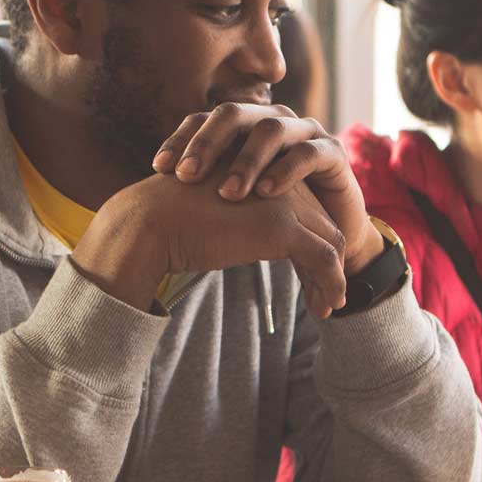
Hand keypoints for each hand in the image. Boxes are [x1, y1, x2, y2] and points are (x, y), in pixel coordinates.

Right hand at [74, 168, 349, 316]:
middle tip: (327, 299)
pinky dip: (332, 284)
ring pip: (329, 241)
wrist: (149, 224)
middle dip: (329, 265)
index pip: (306, 209)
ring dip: (332, 279)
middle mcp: (278, 179)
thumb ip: (234, 220)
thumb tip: (234, 239)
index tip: (309, 277)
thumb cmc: (169, 223)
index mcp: (264, 173)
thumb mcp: (212, 214)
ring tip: (326, 308)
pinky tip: (326, 308)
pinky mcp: (281, 226)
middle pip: (323, 224)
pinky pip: (323, 259)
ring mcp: (282, 201)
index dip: (312, 244)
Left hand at [151, 104, 381, 273]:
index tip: (159, 168)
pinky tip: (267, 193)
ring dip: (246, 161)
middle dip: (207, 143)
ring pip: (270, 130)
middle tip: (187, 176)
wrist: (329, 234)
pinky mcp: (333, 152)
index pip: (203, 120)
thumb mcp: (232, 201)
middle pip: (233, 115)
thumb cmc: (273, 216)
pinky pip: (307, 153)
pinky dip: (286, 171)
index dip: (180, 139)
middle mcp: (270, 120)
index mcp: (241, 127)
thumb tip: (149, 194)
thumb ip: (203, 188)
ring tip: (228, 193)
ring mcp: (303, 132)